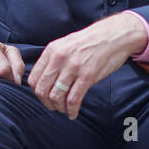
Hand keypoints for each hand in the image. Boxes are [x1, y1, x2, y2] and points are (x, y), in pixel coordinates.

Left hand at [28, 12, 147, 119]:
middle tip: (52, 107)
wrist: (114, 35)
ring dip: (59, 107)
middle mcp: (60, 58)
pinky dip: (71, 110)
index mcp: (52, 50)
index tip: (44, 97)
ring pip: (56, 96)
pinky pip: (73, 99)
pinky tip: (73, 113)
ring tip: (64, 110)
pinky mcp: (87, 76)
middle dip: (46, 103)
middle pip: (42, 89)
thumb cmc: (91, 40)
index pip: (34, 78)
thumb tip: (44, 77)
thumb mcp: (66, 43)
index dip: (37, 92)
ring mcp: (73, 67)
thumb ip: (53, 58)